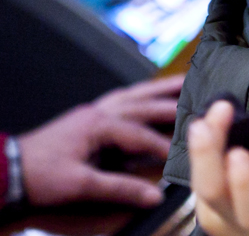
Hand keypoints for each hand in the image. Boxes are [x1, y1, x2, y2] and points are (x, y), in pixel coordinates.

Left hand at [18, 74, 183, 206]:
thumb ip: (120, 188)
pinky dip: (139, 94)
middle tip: (200, 98)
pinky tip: (146, 94)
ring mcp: (92, 111)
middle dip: (173, 102)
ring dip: (159, 89)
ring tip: (183, 82)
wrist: (8, 170)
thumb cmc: (41, 176)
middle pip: (143, 103)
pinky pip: (120, 98)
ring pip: (133, 94)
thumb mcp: (81, 185)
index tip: (184, 155)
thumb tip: (153, 195)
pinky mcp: (86, 116)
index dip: (164, 145)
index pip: (141, 134)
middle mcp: (99, 112)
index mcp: (99, 125)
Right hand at [188, 100, 248, 235]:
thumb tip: (219, 108)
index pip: (200, 175)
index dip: (202, 144)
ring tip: (238, 153)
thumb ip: (226, 148)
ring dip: (241, 182)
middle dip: (206, 157)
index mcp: (214, 204)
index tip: (214, 108)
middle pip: (212, 192)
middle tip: (202, 125)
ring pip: (245, 210)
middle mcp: (231, 217)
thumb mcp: (238, 178)